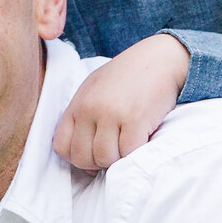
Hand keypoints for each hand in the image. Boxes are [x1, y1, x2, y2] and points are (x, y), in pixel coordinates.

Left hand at [53, 33, 190, 169]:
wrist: (160, 58)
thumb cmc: (129, 76)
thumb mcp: (96, 89)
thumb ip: (84, 118)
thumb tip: (83, 160)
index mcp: (78, 103)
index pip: (61, 146)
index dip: (75, 157)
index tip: (92, 153)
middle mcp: (90, 109)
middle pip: (81, 158)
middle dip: (97, 164)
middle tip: (113, 152)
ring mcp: (112, 114)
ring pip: (105, 159)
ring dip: (117, 159)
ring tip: (127, 144)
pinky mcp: (135, 120)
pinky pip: (127, 152)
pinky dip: (134, 153)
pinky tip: (140, 139)